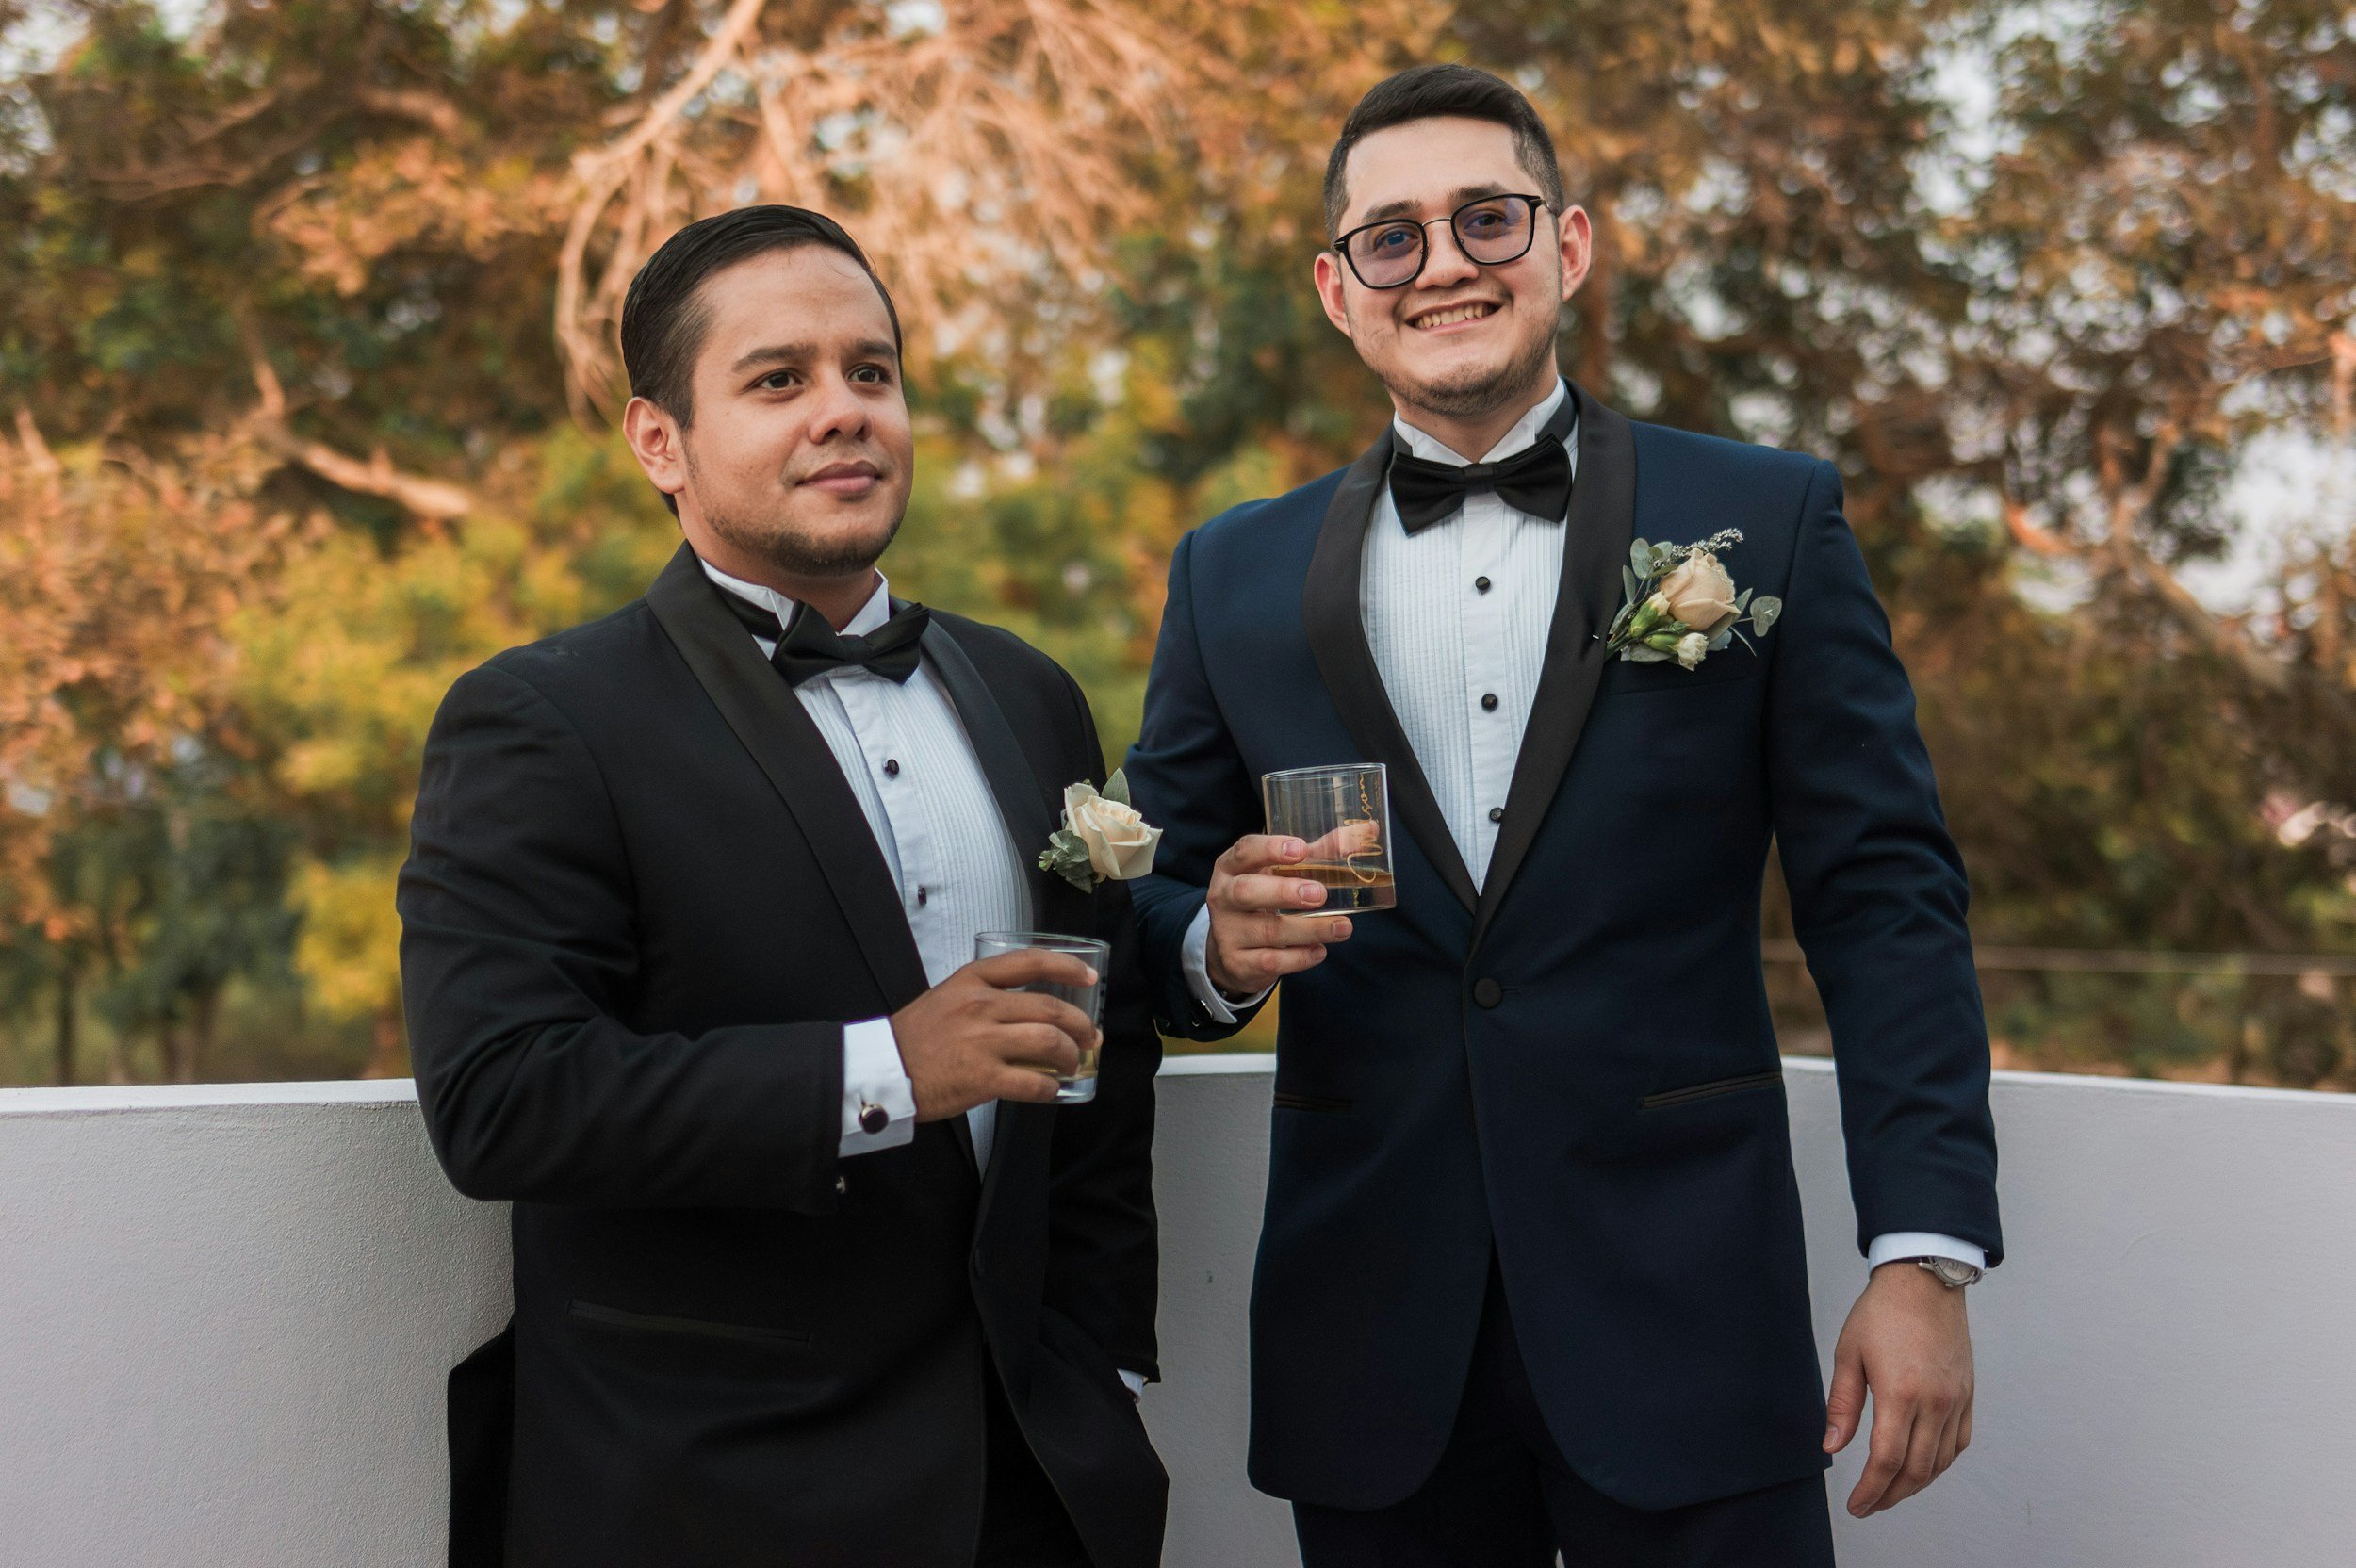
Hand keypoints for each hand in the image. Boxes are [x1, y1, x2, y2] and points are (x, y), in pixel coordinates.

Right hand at [889, 950, 1101, 1120]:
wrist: (883, 1071)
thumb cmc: (913, 1037)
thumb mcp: (945, 997)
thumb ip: (982, 996)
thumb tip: (1025, 1011)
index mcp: (972, 980)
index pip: (1029, 962)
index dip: (1067, 967)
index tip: (1088, 977)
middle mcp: (981, 1005)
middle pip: (1050, 1008)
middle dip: (1080, 1025)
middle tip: (1089, 1037)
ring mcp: (983, 1041)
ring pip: (1049, 1042)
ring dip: (1071, 1055)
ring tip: (1073, 1064)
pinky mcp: (983, 1078)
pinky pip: (1033, 1082)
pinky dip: (1050, 1087)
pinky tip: (1051, 1090)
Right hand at [1204, 834, 1355, 996]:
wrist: (1232, 948)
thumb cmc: (1264, 897)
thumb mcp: (1283, 872)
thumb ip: (1321, 852)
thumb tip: (1369, 830)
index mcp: (1232, 866)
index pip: (1245, 851)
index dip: (1271, 849)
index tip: (1301, 849)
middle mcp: (1223, 897)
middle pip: (1246, 891)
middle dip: (1284, 891)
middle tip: (1320, 893)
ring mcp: (1227, 932)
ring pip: (1266, 931)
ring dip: (1308, 929)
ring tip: (1342, 927)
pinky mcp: (1238, 962)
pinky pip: (1270, 961)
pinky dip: (1299, 956)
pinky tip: (1319, 950)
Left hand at [1824, 1261, 1974, 1516]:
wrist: (1924, 1281)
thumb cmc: (1882, 1312)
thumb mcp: (1848, 1354)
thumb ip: (1842, 1405)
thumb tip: (1832, 1447)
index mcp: (1900, 1394)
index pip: (1886, 1461)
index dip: (1870, 1491)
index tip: (1856, 1505)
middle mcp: (1934, 1403)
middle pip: (1915, 1470)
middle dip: (1890, 1496)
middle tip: (1869, 1505)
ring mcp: (1956, 1400)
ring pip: (1940, 1462)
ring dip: (1915, 1484)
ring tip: (1890, 1491)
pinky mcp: (1968, 1395)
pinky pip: (1959, 1443)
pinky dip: (1941, 1463)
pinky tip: (1922, 1467)